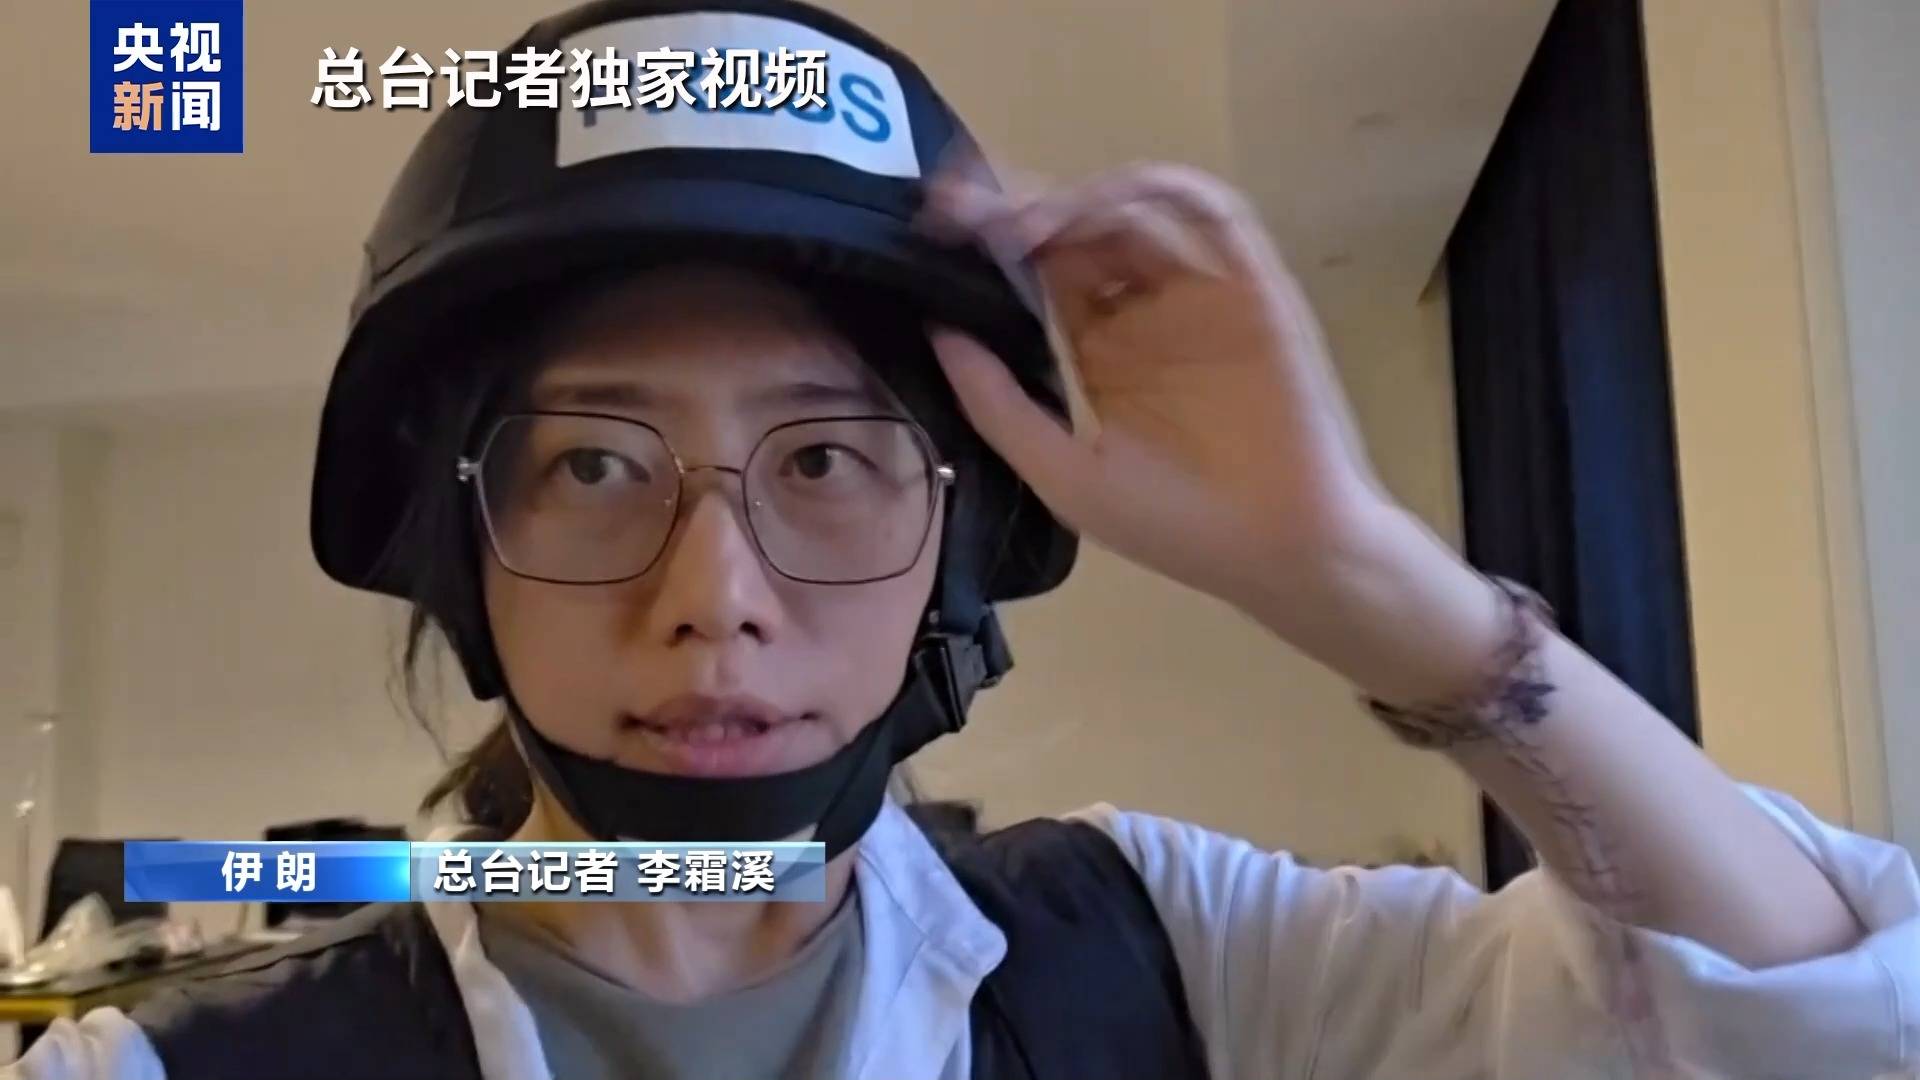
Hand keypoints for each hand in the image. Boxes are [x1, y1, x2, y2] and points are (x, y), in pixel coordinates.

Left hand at [921, 161, 1502, 700]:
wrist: (1284, 551)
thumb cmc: (1177, 526)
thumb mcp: (1065, 474)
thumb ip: (999, 406)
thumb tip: (937, 330)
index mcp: (1102, 352)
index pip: (1040, 275)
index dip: (992, 245)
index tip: (937, 227)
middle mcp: (1147, 311)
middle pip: (1079, 230)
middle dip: (1021, 207)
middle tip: (967, 207)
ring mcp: (1201, 293)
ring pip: (1136, 210)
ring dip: (1080, 200)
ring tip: (1030, 225)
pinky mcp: (1254, 284)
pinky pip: (1213, 216)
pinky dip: (1162, 197)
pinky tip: (1109, 212)